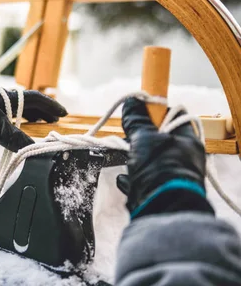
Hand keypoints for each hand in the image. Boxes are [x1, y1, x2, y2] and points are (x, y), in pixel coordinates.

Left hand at [0, 88, 66, 151]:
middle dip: (41, 113)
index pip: (36, 99)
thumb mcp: (0, 130)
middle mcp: (3, 97)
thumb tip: (35, 153)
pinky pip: (6, 116)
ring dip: (28, 117)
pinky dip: (15, 123)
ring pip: (16, 109)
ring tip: (37, 126)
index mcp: (10, 96)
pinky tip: (14, 130)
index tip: (63, 114)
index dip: (51, 107)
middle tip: (52, 122)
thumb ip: (18, 141)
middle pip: (28, 103)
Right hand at [116, 97, 207, 215]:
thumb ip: (137, 121)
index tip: (138, 112)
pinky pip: (143, 181)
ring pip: (149, 161)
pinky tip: (125, 179)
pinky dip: (132, 179)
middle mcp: (183, 159)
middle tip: (128, 138)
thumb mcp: (145, 138)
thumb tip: (132, 102)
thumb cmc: (161, 169)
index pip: (173, 118)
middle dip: (139, 139)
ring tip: (126, 159)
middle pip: (158, 140)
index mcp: (187, 142)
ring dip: (134, 160)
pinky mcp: (159, 193)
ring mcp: (172, 177)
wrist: (163, 210)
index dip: (154, 113)